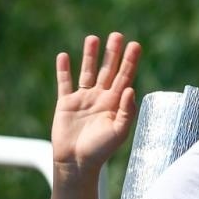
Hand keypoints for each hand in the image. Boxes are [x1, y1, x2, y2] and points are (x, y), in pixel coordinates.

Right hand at [52, 32, 141, 174]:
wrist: (76, 163)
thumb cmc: (100, 150)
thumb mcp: (119, 132)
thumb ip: (127, 111)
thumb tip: (131, 89)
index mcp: (115, 104)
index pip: (125, 77)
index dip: (130, 61)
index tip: (135, 45)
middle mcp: (100, 98)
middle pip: (108, 70)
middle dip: (112, 53)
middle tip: (117, 35)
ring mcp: (83, 99)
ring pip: (87, 72)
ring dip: (90, 56)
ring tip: (93, 38)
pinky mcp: (66, 103)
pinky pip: (65, 83)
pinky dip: (64, 70)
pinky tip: (64, 56)